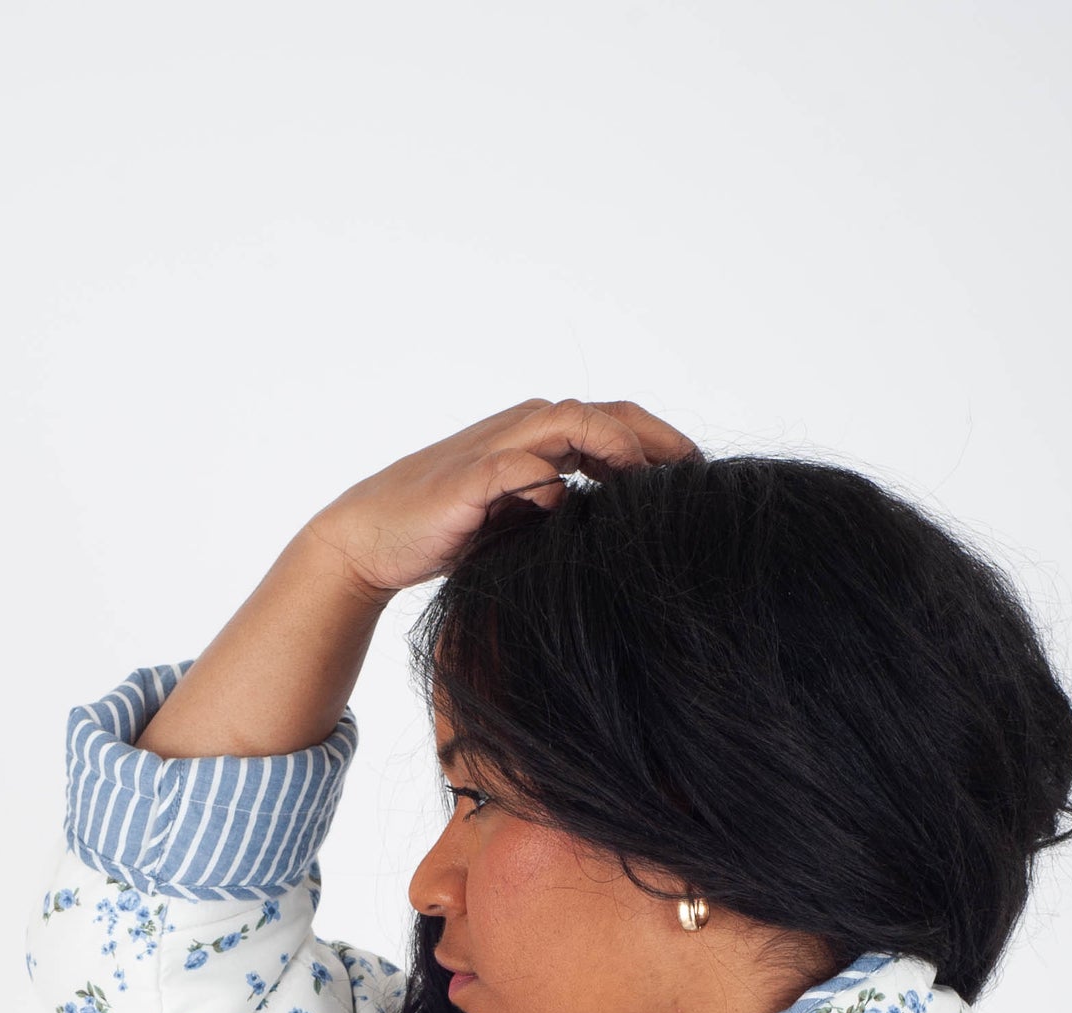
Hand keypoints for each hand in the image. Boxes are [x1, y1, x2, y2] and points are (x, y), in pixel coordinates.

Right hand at [137, 399, 697, 762]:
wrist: (370, 538)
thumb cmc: (445, 532)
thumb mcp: (519, 524)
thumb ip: (562, 515)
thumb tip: (618, 537)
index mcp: (538, 437)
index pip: (613, 423)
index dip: (660, 442)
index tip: (700, 477)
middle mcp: (522, 431)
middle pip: (606, 415)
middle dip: (655, 440)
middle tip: (698, 473)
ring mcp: (495, 451)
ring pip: (571, 424)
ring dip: (618, 446)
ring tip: (656, 478)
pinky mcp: (469, 481)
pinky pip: (521, 468)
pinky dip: (551, 479)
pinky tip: (578, 505)